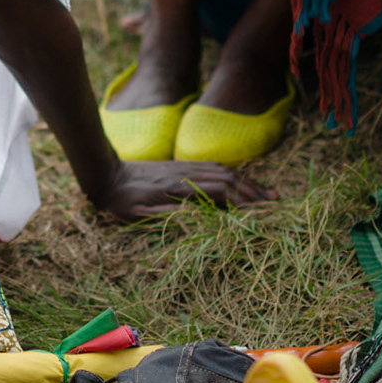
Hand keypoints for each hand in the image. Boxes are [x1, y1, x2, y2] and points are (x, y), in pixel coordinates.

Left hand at [95, 159, 272, 220]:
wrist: (105, 174)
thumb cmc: (120, 202)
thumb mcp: (139, 214)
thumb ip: (167, 214)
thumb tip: (197, 216)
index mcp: (178, 188)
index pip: (220, 192)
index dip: (243, 201)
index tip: (262, 212)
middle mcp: (186, 174)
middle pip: (228, 179)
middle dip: (253, 191)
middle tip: (276, 204)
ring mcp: (184, 168)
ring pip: (224, 171)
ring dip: (247, 182)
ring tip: (267, 194)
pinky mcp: (181, 166)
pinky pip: (213, 168)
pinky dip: (233, 175)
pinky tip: (243, 182)